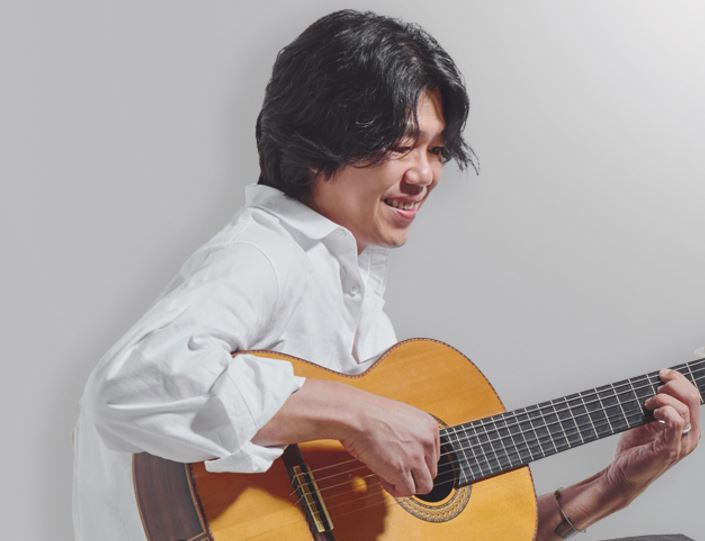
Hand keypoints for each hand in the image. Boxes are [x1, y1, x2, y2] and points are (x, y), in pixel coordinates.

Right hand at [339, 391, 439, 497]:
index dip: (417, 462)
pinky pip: (407, 491)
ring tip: (390, 475)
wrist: (354, 415)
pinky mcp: (401, 470)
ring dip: (407, 484)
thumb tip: (412, 456)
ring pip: (424, 486)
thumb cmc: (369, 413)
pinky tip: (383, 478)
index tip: (403, 460)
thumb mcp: (402, 418)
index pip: (434, 456)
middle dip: (413, 474)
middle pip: (431, 472)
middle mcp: (427, 441)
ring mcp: (416, 456)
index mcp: (429, 426)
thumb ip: (413, 435)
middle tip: (394, 468)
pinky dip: (395, 489)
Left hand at [603, 368, 701, 501]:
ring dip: (662, 399)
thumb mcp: (646, 420)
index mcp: (687, 425)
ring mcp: (681, 442)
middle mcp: (689, 434)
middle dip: (672, 385)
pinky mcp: (670, 448)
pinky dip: (665, 411)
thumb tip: (652, 383)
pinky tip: (653, 413)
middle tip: (654, 390)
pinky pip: (676, 422)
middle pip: (693, 397)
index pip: (693, 395)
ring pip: (683, 408)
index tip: (662, 373)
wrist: (624, 473)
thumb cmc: (635, 449)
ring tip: (648, 406)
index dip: (679, 379)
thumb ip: (655, 405)